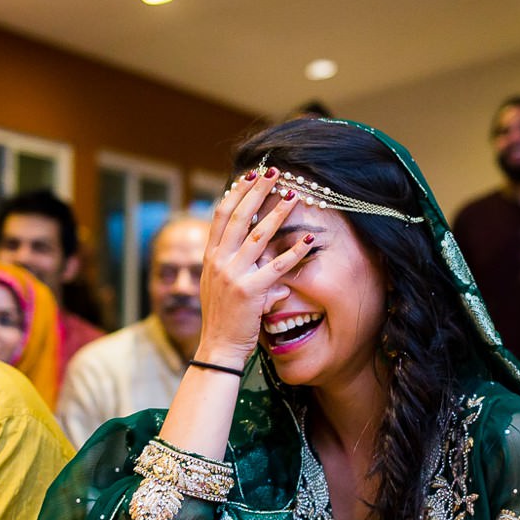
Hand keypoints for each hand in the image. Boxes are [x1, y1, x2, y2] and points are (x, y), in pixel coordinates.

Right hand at [196, 169, 317, 368]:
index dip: (236, 193)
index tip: (249, 176)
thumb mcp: (219, 287)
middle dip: (257, 191)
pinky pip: (278, 266)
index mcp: (210, 257)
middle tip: (274, 171)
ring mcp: (233, 275)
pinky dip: (295, 251)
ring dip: (278, 212)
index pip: (221, 215)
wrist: (218, 348)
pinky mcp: (250, 291)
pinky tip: (309, 238)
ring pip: (258, 235)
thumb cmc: (223, 319)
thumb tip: (255, 251)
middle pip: (239, 216)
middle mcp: (218, 261)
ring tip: (294, 195)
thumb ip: (235, 267)